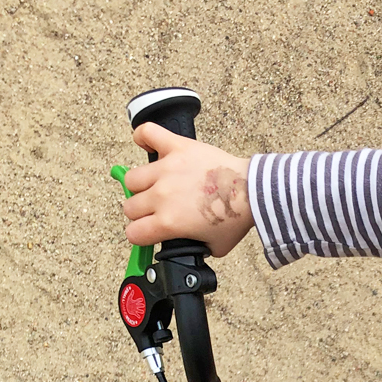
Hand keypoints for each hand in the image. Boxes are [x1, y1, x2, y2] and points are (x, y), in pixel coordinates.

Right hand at [121, 123, 253, 256]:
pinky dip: (143, 138)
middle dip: (140, 213)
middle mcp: (162, 195)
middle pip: (130, 207)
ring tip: (156, 186)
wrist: (251, 193)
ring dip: (141, 185)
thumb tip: (185, 244)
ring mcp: (167, 169)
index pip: (133, 233)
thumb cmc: (236, 218)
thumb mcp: (214, 248)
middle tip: (156, 211)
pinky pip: (148, 133)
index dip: (140, 236)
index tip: (149, 232)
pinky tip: (150, 147)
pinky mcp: (177, 148)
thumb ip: (194, 247)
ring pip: (132, 178)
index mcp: (169, 222)